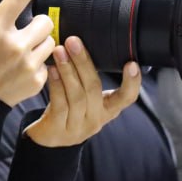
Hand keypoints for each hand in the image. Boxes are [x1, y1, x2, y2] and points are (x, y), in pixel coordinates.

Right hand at [0, 0, 55, 106]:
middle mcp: (15, 45)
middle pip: (45, 20)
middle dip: (38, 20)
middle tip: (26, 26)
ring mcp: (28, 65)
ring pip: (50, 42)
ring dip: (40, 41)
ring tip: (26, 45)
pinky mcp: (35, 82)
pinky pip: (46, 64)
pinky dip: (38, 62)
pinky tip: (23, 65)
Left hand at [24, 36, 141, 147]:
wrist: (49, 140)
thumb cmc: (69, 109)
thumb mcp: (86, 96)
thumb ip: (89, 76)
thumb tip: (86, 40)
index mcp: (108, 109)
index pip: (127, 98)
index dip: (132, 82)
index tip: (132, 63)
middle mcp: (96, 119)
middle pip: (94, 89)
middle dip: (84, 63)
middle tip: (74, 41)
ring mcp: (78, 127)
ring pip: (77, 96)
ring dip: (67, 70)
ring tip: (59, 51)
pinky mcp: (59, 130)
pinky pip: (59, 104)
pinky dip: (56, 84)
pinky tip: (51, 69)